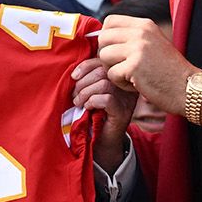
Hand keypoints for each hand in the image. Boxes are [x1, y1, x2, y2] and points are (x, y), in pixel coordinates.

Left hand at [72, 57, 134, 172]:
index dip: (86, 66)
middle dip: (83, 81)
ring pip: (104, 84)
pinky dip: (92, 101)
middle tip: (74, 95)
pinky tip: (88, 108)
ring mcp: (127, 99)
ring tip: (78, 102)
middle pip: (103, 71)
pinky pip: (107, 99)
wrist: (101, 141)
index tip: (74, 77)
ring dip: (85, 92)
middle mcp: (127, 85)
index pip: (104, 60)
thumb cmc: (93, 114)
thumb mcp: (90, 92)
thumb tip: (74, 72)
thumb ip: (87, 78)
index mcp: (119, 76)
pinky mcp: (123, 112)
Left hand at [96, 15, 196, 117]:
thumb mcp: (153, 44)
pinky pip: (111, 74)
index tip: (116, 52)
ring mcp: (137, 48)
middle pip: (103, 38)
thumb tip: (101, 37)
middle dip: (107, 56)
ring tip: (131, 76)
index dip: (107, 37)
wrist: (188, 88)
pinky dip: (121, 84)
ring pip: (104, 56)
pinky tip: (137, 85)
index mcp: (145, 25)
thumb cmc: (170, 72)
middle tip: (122, 67)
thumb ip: (132, 37)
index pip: (110, 21)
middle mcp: (141, 33)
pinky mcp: (134, 67)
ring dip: (113, 70)